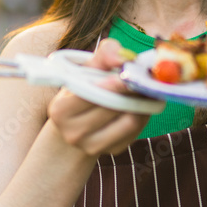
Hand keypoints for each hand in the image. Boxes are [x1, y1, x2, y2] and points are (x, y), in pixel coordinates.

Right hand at [47, 38, 149, 157]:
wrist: (79, 123)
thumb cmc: (86, 88)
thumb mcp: (88, 68)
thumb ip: (105, 55)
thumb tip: (122, 59)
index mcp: (61, 110)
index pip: (93, 94)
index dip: (115, 82)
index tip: (130, 71)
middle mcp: (73, 133)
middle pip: (114, 107)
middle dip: (133, 90)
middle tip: (145, 77)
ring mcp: (92, 146)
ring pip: (130, 121)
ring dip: (142, 102)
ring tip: (144, 89)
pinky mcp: (112, 151)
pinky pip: (137, 131)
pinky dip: (143, 114)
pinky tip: (141, 104)